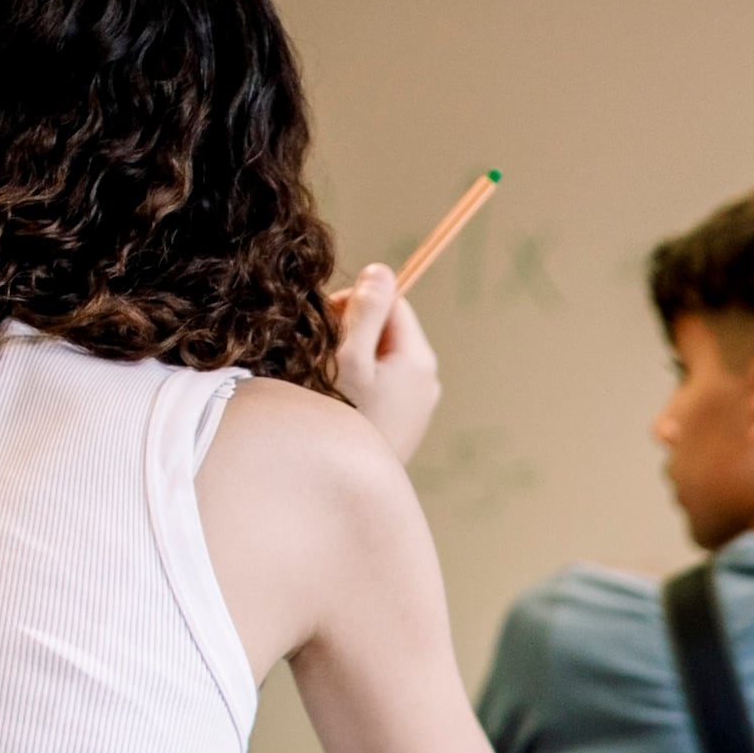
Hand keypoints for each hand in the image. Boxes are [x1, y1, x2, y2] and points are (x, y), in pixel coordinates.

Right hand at [322, 264, 439, 464]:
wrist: (349, 482)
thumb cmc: (344, 420)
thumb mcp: (349, 359)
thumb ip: (366, 312)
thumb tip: (382, 270)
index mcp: (418, 358)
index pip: (393, 302)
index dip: (357, 302)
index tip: (327, 324)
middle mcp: (428, 379)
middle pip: (389, 329)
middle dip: (355, 331)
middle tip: (325, 355)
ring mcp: (420, 402)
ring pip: (384, 356)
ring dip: (356, 358)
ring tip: (332, 383)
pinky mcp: (408, 421)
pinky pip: (384, 384)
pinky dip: (363, 383)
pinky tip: (344, 405)